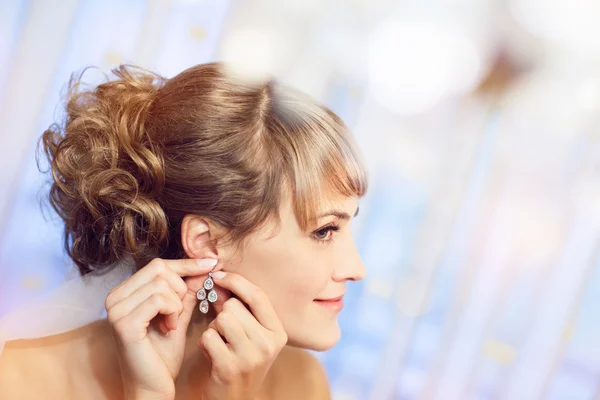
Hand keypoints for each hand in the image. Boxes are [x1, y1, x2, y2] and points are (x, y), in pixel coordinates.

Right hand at [104, 257, 217, 398]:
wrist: (152, 388)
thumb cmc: (162, 356)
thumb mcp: (178, 315)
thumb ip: (187, 291)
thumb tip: (206, 266)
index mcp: (123, 293)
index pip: (158, 264)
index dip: (187, 263)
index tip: (212, 262)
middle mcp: (114, 297)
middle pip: (160, 268)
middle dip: (180, 288)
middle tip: (178, 313)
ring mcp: (116, 310)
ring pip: (162, 283)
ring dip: (177, 304)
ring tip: (171, 325)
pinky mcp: (124, 323)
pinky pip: (160, 299)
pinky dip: (172, 311)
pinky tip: (169, 329)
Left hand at [197, 271, 287, 399]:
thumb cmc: (238, 360)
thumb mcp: (247, 333)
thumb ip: (237, 306)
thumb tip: (220, 277)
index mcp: (278, 332)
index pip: (258, 296)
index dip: (236, 281)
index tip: (219, 276)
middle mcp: (269, 344)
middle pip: (234, 307)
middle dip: (222, 315)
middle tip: (224, 333)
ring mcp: (251, 356)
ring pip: (222, 319)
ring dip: (213, 329)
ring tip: (219, 344)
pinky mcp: (230, 367)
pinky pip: (209, 336)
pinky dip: (205, 343)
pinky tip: (212, 354)